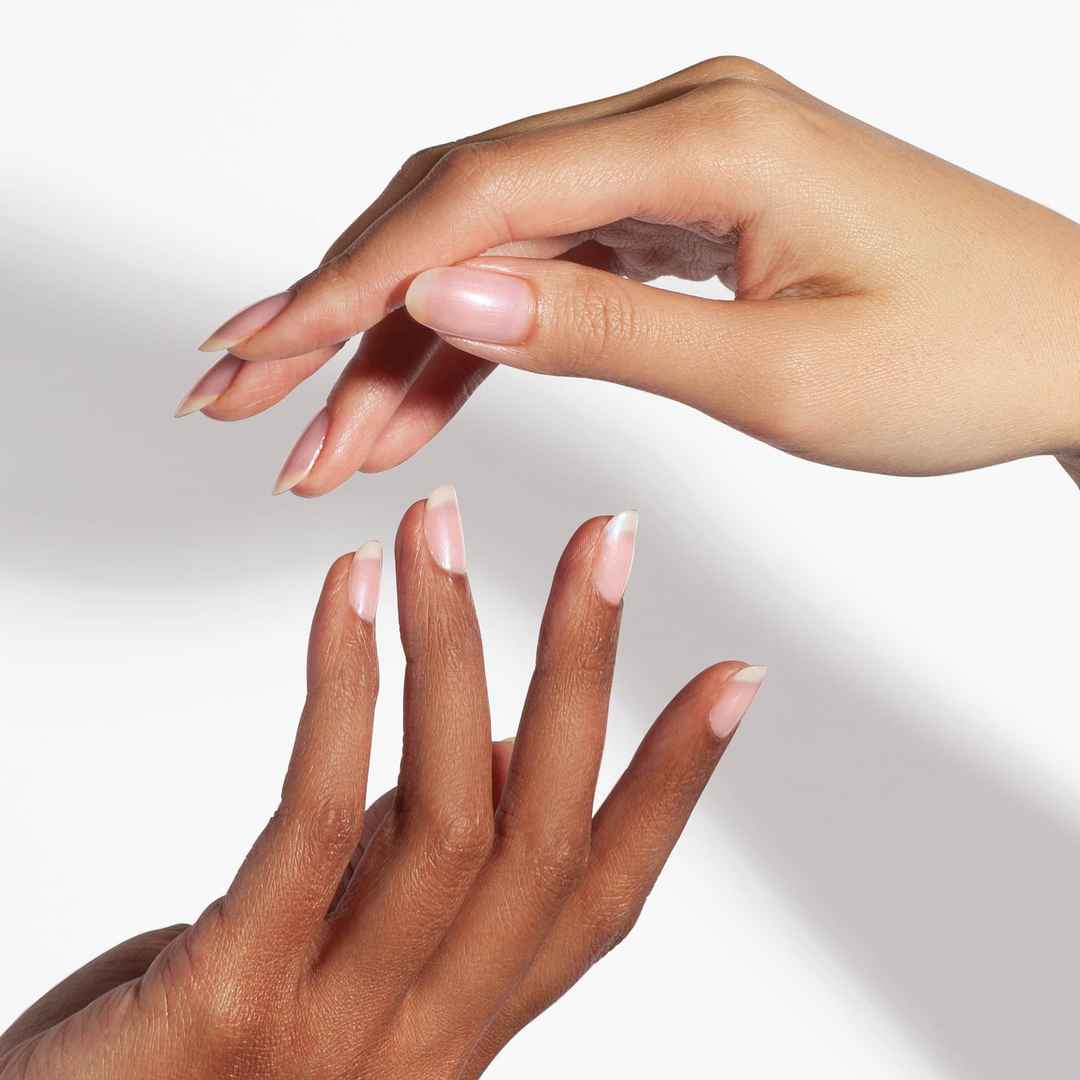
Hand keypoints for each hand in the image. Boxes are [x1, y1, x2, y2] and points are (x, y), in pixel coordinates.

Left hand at [0, 490, 763, 1078]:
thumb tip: (504, 747)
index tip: (731, 678)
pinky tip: (351, 591)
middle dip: (586, 667)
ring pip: (448, 812)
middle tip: (606, 542)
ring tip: (442, 528)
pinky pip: (317, 818)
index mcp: (462, 1025)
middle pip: (546, 832)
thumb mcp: (338, 964)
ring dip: (456, 645)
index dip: (678, 782)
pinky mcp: (233, 1004)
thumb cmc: (198, 1054)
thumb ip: (419, 873)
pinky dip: (346, 688)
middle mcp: (426, 1041)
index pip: (604, 896)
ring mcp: (335, 1037)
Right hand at [177, 57, 1079, 490]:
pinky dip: (479, 345)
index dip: (352, 279)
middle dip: (340, 310)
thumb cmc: (964, 355)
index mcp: (705, 139)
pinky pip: (549, 273)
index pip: (477, 198)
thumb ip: (604, 329)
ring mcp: (672, 170)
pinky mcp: (681, 218)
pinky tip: (415, 402)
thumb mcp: (777, 369)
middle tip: (238, 392)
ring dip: (399, 345)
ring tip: (317, 438)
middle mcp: (673, 127)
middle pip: (459, 211)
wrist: (1071, 343)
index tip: (259, 351)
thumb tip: (444, 296)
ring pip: (492, 251)